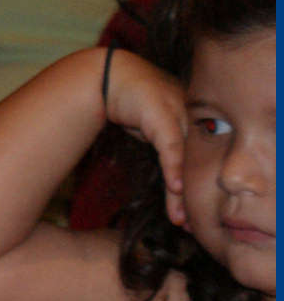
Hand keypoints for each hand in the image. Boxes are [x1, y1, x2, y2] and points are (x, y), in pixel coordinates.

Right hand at [103, 48, 190, 226]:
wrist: (107, 76)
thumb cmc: (126, 99)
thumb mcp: (147, 126)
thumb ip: (159, 144)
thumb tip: (166, 170)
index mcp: (190, 121)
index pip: (193, 162)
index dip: (190, 190)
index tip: (188, 215)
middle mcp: (189, 117)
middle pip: (193, 165)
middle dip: (190, 198)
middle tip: (190, 225)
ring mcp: (178, 114)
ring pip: (184, 160)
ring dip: (180, 192)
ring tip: (180, 217)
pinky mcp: (163, 114)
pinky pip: (171, 147)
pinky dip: (173, 168)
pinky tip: (175, 187)